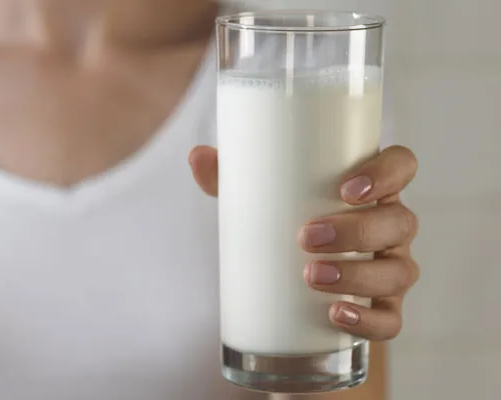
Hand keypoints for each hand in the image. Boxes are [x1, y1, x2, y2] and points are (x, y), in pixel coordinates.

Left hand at [189, 145, 418, 341]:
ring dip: (358, 275)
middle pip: (400, 221)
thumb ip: (231, 177)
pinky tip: (336, 316)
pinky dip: (368, 321)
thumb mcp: (260, 201)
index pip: (402, 166)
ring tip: (310, 275)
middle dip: (357, 230)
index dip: (387, 173)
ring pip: (399, 271)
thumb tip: (196, 156)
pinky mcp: (384, 310)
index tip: (345, 189)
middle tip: (306, 237)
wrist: (291, 287)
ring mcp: (391, 269)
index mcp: (369, 191)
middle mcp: (389, 227)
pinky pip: (391, 320)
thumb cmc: (284, 227)